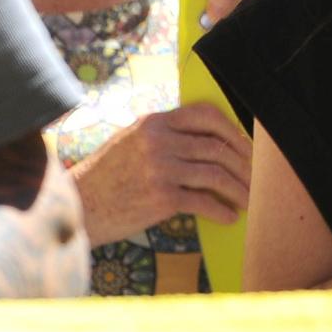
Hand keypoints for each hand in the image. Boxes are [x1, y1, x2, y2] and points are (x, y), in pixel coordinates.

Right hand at [69, 103, 251, 244]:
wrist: (77, 207)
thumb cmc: (105, 177)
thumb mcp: (130, 141)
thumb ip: (164, 135)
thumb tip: (207, 142)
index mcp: (154, 123)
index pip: (206, 115)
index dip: (232, 130)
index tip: (244, 145)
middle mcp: (159, 141)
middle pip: (217, 146)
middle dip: (243, 163)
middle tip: (255, 176)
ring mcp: (161, 169)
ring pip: (216, 174)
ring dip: (239, 188)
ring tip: (248, 199)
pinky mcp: (161, 198)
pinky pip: (204, 201)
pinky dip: (222, 210)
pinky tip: (230, 216)